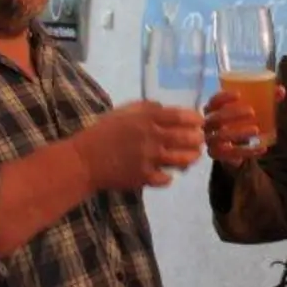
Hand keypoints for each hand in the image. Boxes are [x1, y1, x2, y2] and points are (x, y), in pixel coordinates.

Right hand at [70, 100, 205, 190]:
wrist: (85, 160)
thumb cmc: (103, 133)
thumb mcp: (123, 112)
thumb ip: (145, 108)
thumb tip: (164, 107)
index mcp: (146, 118)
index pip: (179, 116)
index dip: (194, 119)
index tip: (200, 122)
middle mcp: (151, 137)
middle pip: (186, 138)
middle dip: (198, 139)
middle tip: (200, 140)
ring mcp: (149, 158)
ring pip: (181, 159)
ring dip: (190, 158)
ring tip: (192, 157)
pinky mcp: (144, 177)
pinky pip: (166, 178)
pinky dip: (170, 176)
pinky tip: (169, 173)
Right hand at [201, 86, 286, 170]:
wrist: (234, 148)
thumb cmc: (240, 121)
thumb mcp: (251, 108)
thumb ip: (266, 98)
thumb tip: (281, 90)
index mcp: (213, 110)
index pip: (214, 101)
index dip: (223, 97)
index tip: (239, 94)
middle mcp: (208, 124)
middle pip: (216, 118)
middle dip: (233, 114)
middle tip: (252, 111)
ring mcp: (211, 140)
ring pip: (221, 136)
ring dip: (239, 133)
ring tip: (256, 130)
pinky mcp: (217, 154)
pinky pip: (232, 154)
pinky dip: (248, 151)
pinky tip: (262, 148)